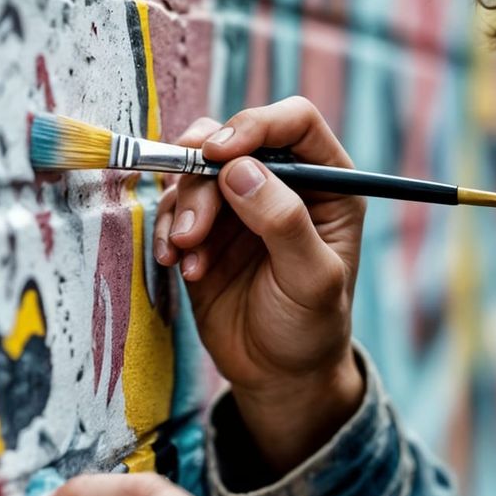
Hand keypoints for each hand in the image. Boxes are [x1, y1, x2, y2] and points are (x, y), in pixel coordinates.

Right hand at [153, 98, 365, 465]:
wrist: (277, 374)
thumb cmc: (311, 327)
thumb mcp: (312, 279)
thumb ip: (284, 222)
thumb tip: (241, 170)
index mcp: (328, 183)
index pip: (295, 122)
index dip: (255, 125)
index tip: (220, 153)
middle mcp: (284, 182)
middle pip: (234, 140)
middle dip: (204, 177)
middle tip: (194, 228)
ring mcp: (240, 203)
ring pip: (197, 169)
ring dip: (183, 207)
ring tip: (188, 254)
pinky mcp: (206, 227)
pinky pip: (174, 205)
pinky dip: (168, 228)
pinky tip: (178, 264)